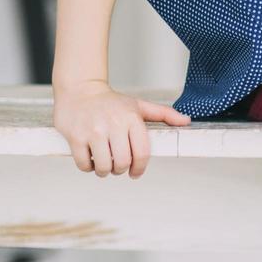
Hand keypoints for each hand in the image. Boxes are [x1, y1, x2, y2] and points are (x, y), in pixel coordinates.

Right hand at [52, 80, 190, 177]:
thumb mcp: (138, 105)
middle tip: (118, 167)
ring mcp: (93, 131)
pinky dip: (88, 168)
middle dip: (121, 170)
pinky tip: (91, 160)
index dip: (140, 168)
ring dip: (105, 171)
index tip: (136, 173)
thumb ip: (164, 114)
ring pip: (104, 166)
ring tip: (104, 165)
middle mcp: (113, 125)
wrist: (79, 89)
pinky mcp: (75, 136)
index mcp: (131, 119)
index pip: (142, 153)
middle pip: (123, 162)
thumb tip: (186, 121)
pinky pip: (84, 163)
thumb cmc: (111, 101)